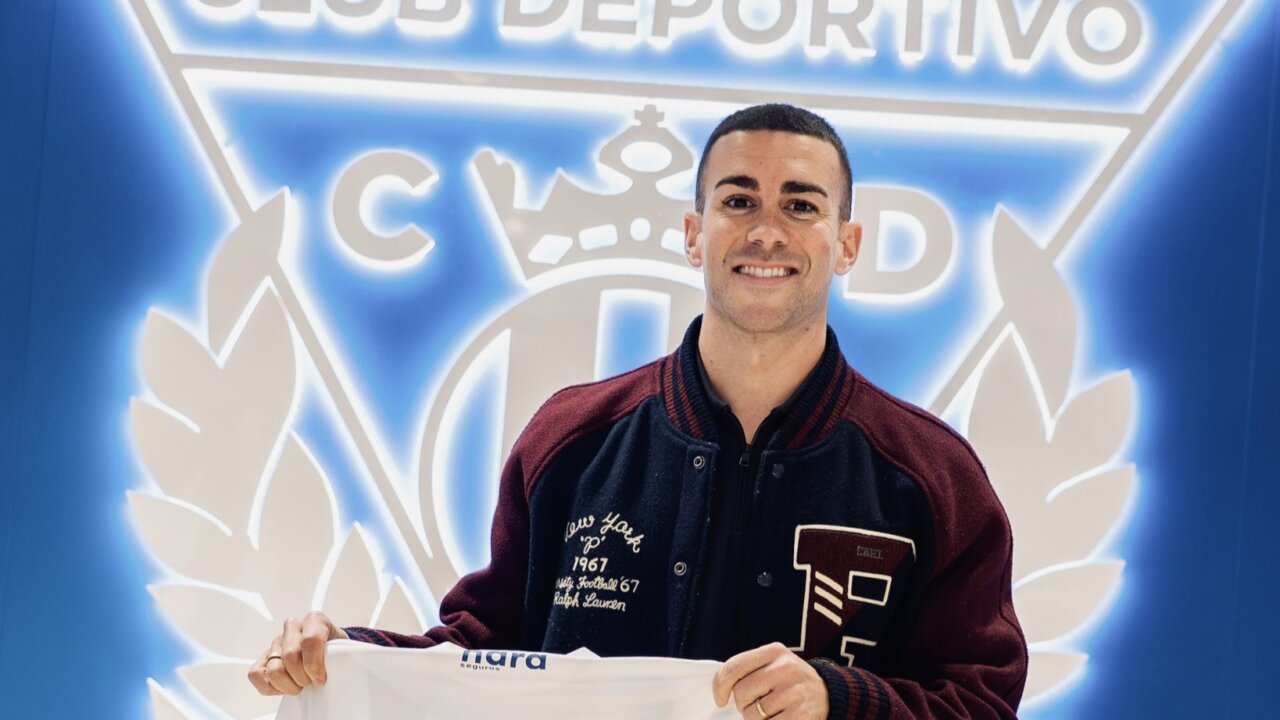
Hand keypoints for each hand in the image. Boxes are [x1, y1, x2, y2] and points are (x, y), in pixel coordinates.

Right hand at [247, 611, 348, 695]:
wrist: (329, 648)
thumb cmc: (336, 649)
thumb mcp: (344, 648)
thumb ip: (342, 654)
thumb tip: (339, 668)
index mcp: (314, 619)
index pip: (310, 640)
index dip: (315, 665)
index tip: (321, 678)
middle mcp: (293, 626)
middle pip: (290, 657)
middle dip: (303, 677)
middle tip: (311, 682)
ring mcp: (276, 641)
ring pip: (273, 669)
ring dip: (288, 685)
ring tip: (300, 685)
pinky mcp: (264, 656)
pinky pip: (256, 674)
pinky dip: (271, 687)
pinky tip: (286, 685)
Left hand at [712, 642, 827, 719]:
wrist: (828, 694)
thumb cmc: (789, 682)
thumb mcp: (773, 665)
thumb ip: (748, 671)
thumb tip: (719, 688)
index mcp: (774, 651)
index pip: (734, 667)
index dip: (720, 686)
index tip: (720, 699)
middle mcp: (786, 667)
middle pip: (741, 692)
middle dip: (742, 705)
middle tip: (756, 706)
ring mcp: (795, 691)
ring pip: (752, 714)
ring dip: (756, 719)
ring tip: (771, 712)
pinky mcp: (801, 713)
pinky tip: (779, 719)